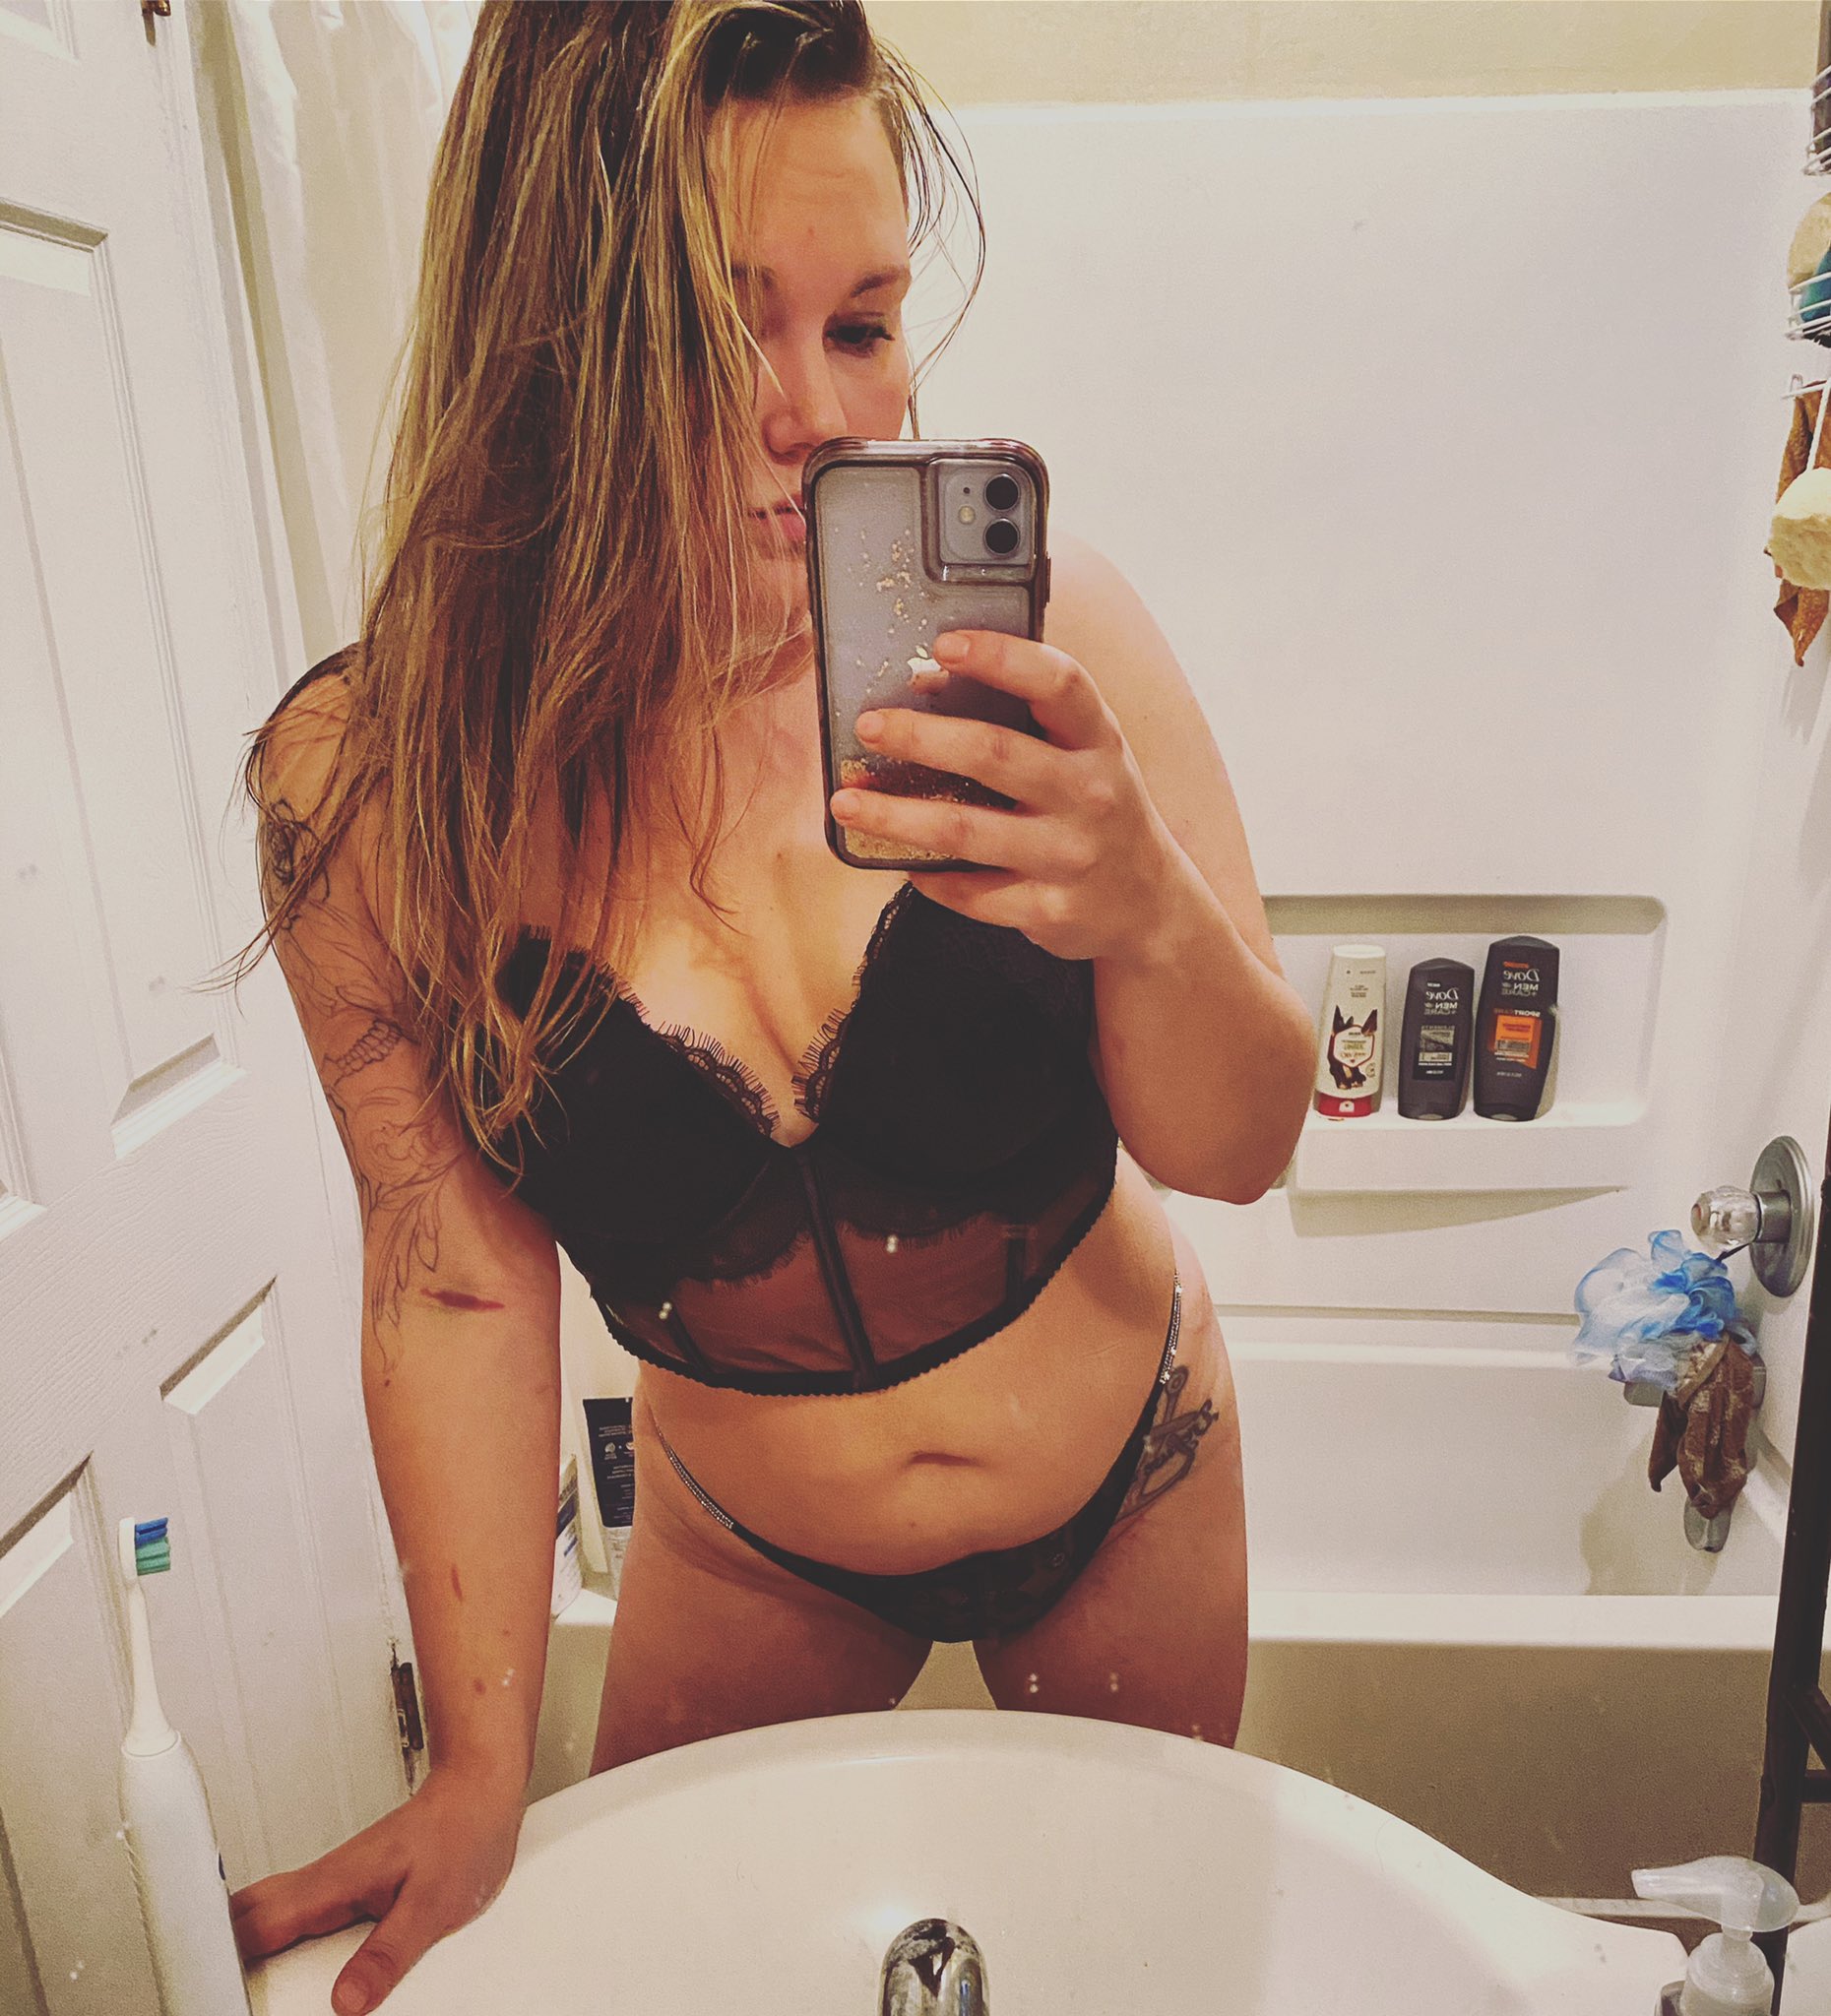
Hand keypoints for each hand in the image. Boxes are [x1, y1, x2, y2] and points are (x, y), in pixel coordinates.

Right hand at [229, 1762, 526, 2014]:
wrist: (481, 1792)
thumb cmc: (463, 1834)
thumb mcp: (432, 1907)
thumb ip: (386, 1956)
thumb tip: (347, 2000)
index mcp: (335, 1883)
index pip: (256, 1925)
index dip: (226, 1960)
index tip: (215, 1991)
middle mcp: (326, 1879)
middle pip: (249, 1917)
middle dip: (227, 1953)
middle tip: (223, 1992)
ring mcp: (335, 1879)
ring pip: (272, 1914)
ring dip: (253, 1946)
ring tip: (244, 1985)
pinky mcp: (350, 1884)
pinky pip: (300, 1914)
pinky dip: (283, 1939)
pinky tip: (290, 1961)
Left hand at [830, 629, 1180, 961]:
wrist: (1149, 904)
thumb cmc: (1096, 810)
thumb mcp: (1085, 755)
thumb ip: (1030, 722)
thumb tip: (926, 686)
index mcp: (1098, 739)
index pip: (1058, 683)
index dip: (1002, 657)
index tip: (944, 645)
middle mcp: (1091, 793)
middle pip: (995, 753)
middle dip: (921, 737)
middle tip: (868, 726)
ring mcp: (1071, 855)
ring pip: (966, 829)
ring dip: (896, 816)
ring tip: (846, 803)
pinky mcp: (1049, 910)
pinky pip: (970, 893)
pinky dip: (926, 875)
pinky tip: (899, 859)